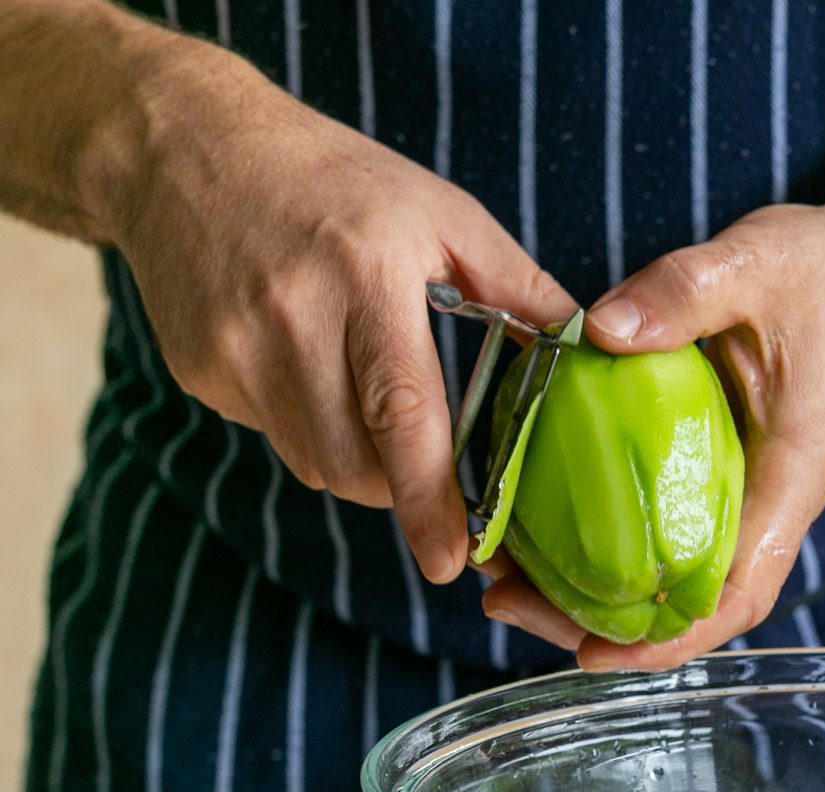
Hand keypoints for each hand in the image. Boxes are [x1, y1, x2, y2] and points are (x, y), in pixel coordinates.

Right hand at [100, 36, 572, 582]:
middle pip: (356, 465)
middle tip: (423, 460)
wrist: (184, 146)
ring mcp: (237, 351)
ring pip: (316, 465)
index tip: (453, 560)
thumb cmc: (332, 178)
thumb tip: (589, 347)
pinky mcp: (203, 372)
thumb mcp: (438, 210)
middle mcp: (293, 318)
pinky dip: (306, 426)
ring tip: (359, 390)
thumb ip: (517, 285)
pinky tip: (302, 363)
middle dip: (401, 488)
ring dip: (356, 460)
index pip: (402, 412)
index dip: (429, 498)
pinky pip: (273, 437)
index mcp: (364, 275)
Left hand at [481, 200, 824, 665]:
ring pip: (668, 576)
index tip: (595, 653)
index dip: (669, 637)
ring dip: (590, 591)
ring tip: (506, 578)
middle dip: (601, 625)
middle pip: (687, 604)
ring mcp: (739, 495)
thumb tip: (597, 331)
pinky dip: (602, 542)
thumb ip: (682, 294)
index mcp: (788, 479)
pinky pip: (659, 529)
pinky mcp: (714, 473)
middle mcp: (765, 505)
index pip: (735, 592)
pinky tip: (540, 528)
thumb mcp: (754, 265)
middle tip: (508, 602)